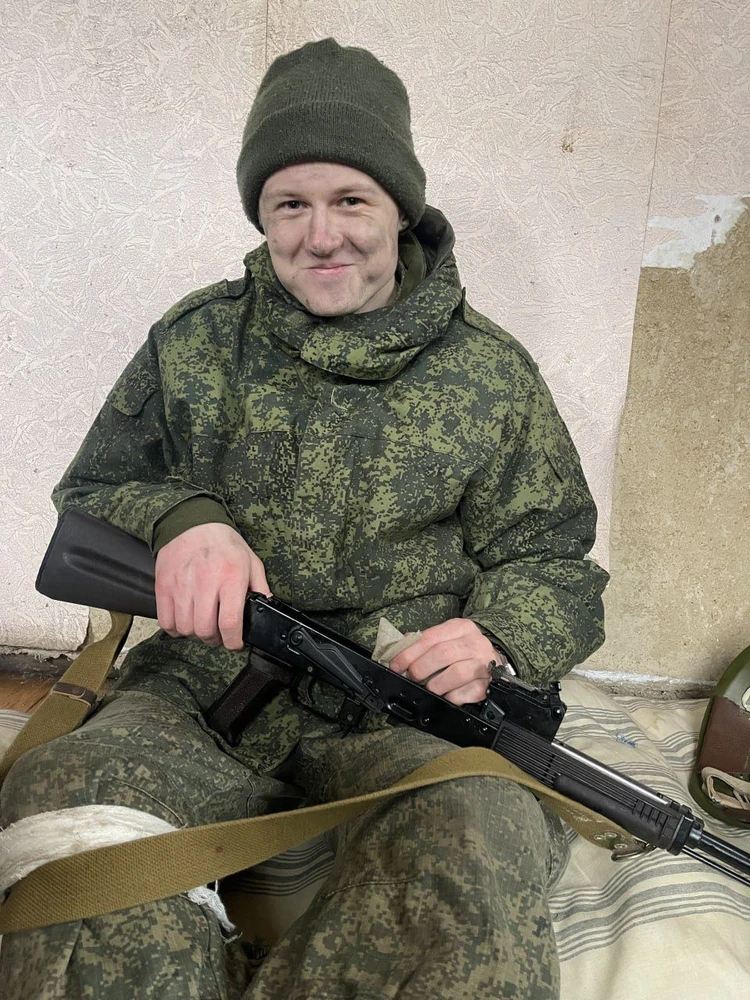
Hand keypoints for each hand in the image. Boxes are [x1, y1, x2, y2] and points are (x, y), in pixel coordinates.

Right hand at [155, 523, 270, 650]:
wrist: (191, 523)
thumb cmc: (223, 543)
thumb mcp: (250, 561)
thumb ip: (261, 587)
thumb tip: (268, 609)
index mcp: (230, 577)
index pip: (230, 623)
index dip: (234, 642)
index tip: (236, 644)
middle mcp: (205, 583)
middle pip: (205, 630)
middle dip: (215, 639)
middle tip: (219, 634)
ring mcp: (181, 586)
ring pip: (185, 629)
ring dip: (195, 633)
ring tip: (202, 624)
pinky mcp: (163, 587)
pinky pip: (166, 622)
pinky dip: (175, 628)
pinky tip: (185, 619)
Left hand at [388, 618, 495, 705]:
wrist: (493, 662)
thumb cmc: (464, 651)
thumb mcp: (447, 638)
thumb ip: (425, 643)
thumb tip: (398, 651)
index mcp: (461, 627)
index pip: (430, 637)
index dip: (409, 653)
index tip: (396, 665)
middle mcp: (475, 643)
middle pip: (443, 653)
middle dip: (421, 668)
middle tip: (411, 677)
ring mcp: (484, 663)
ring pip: (457, 673)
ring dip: (436, 684)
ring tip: (428, 688)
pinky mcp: (489, 683)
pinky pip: (468, 692)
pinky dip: (452, 697)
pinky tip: (446, 696)